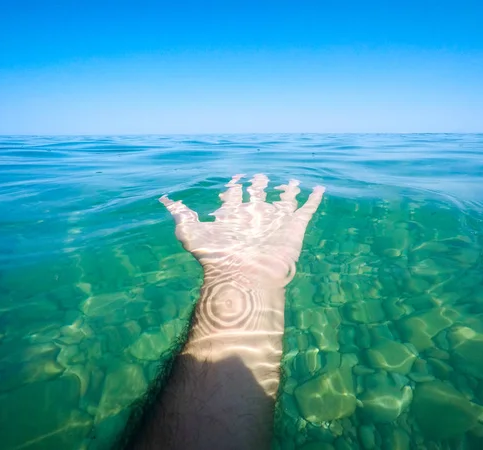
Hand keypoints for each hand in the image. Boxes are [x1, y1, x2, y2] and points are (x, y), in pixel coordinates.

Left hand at [160, 174, 324, 288]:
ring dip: (288, 191)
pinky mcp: (295, 227)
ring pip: (284, 201)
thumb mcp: (190, 233)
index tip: (231, 181)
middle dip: (258, 186)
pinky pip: (308, 210)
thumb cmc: (217, 256)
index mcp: (233, 217)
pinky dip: (315, 199)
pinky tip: (319, 189)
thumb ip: (180, 215)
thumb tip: (163, 199)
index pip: (233, 198)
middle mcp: (255, 217)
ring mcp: (276, 222)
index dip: (232, 189)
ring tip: (292, 181)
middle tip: (258, 176)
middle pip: (258, 197)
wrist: (245, 277)